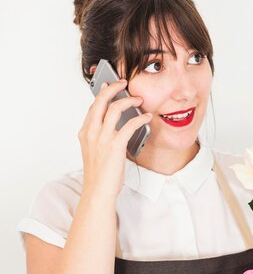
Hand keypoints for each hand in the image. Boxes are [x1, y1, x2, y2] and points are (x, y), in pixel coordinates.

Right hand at [79, 78, 151, 198]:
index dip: (102, 93)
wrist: (98, 192)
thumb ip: (102, 135)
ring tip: (139, 100)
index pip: (93, 107)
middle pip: (100, 101)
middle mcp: (91, 133)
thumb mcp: (96, 150)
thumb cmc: (100, 174)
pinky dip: (140, 118)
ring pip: (115, 109)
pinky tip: (147, 118)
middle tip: (124, 82)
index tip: (110, 85)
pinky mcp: (115, 146)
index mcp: (85, 133)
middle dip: (113, 88)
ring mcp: (102, 139)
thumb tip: (118, 122)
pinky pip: (130, 124)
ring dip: (129, 100)